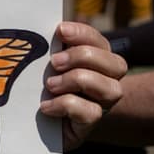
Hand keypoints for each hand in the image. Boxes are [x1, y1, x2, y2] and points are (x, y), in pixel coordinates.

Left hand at [39, 21, 125, 150]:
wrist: (36, 123)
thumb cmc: (40, 85)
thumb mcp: (46, 64)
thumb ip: (52, 48)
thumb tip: (44, 29)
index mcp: (98, 60)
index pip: (100, 41)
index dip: (83, 33)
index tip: (60, 31)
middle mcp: (108, 81)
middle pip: (117, 64)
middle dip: (83, 57)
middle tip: (55, 62)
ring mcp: (102, 104)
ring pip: (111, 89)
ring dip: (77, 80)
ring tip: (50, 85)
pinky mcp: (89, 124)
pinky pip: (91, 112)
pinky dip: (66, 105)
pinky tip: (46, 106)